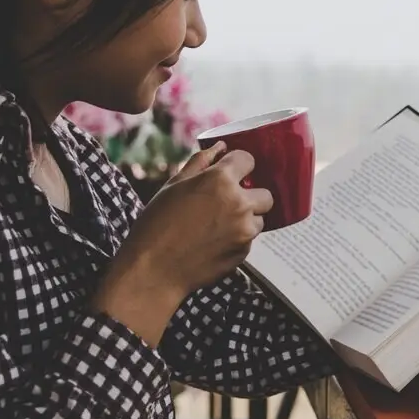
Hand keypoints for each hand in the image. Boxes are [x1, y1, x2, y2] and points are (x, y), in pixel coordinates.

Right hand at [93, 143, 273, 346]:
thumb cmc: (156, 225)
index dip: (238, 164)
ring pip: (260, 218)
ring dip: (246, 218)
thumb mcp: (173, 186)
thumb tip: (219, 147)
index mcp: (220, 181)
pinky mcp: (244, 253)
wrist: (153, 270)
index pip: (248, 159)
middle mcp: (239, 204)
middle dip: (250, 194)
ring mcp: (244, 230)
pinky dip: (238, 238)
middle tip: (227, 201)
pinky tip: (213, 241)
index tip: (231, 171)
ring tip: (216, 224)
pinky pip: (249, 239)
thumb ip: (200, 163)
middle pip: (265, 193)